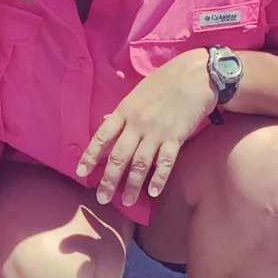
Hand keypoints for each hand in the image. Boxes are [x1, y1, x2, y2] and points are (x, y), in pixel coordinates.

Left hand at [78, 49, 216, 209]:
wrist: (197, 74)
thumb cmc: (165, 80)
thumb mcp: (137, 92)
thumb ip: (122, 111)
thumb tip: (105, 122)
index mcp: (124, 111)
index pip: (101, 137)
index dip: (90, 156)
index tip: (81, 172)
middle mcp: (137, 124)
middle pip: (118, 157)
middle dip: (108, 180)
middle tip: (101, 199)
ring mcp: (157, 132)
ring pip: (140, 164)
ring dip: (132, 185)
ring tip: (127, 202)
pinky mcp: (176, 137)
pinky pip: (165, 162)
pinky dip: (159, 178)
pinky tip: (153, 192)